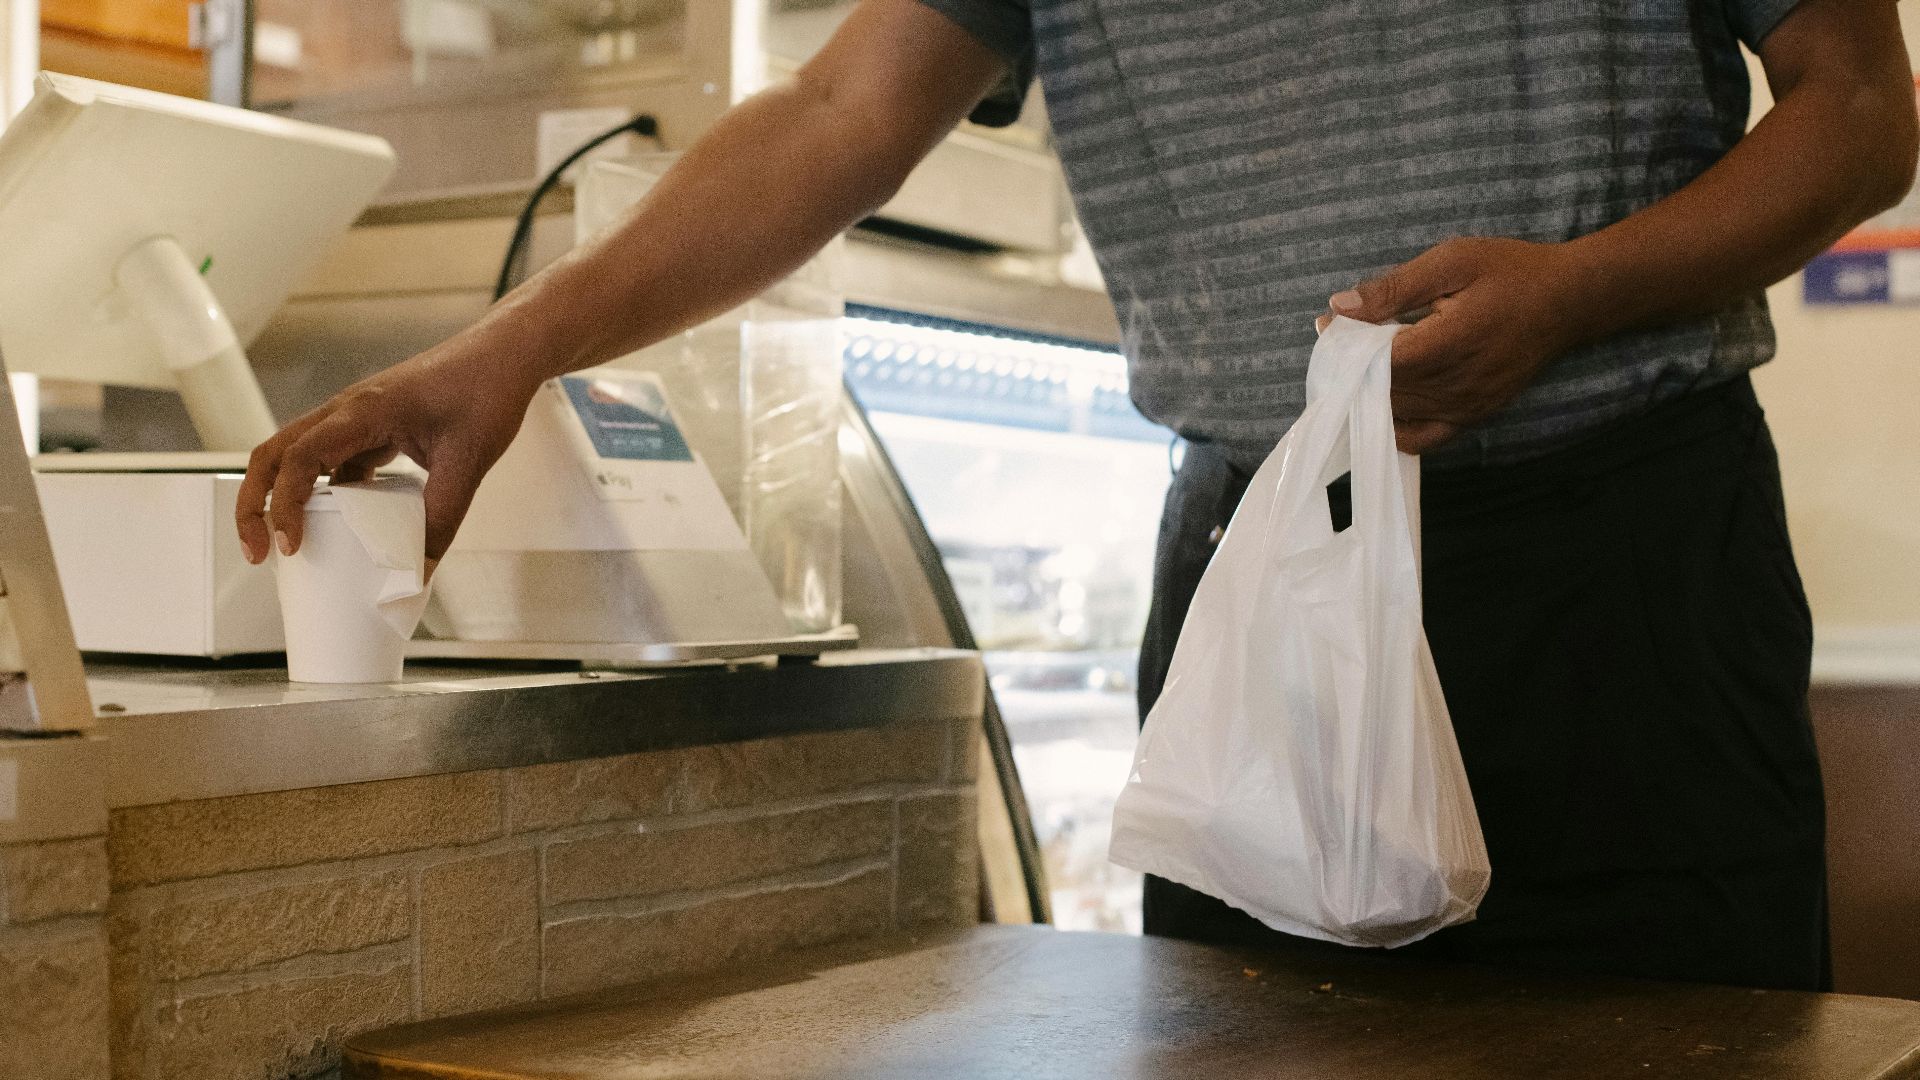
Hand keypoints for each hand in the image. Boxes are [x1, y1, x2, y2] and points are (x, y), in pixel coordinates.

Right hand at [236, 342, 539, 565]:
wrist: (505, 355)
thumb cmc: (487, 392)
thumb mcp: (468, 462)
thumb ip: (442, 519)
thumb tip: (419, 573)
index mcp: (361, 412)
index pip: (298, 458)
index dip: (284, 505)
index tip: (289, 546)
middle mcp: (347, 412)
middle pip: (273, 454)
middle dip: (255, 503)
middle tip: (259, 553)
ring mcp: (356, 419)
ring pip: (298, 457)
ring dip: (284, 498)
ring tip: (291, 546)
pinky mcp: (373, 428)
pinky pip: (333, 462)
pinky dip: (325, 494)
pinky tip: (344, 526)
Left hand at [1315, 237, 1599, 453]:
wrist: (1569, 301)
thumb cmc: (1511, 273)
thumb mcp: (1452, 261)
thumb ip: (1394, 288)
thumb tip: (1339, 307)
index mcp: (1452, 343)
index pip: (1380, 361)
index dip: (1347, 347)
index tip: (1329, 326)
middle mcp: (1459, 386)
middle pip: (1383, 391)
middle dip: (1351, 369)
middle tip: (1339, 341)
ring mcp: (1467, 408)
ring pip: (1396, 415)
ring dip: (1368, 394)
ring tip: (1359, 362)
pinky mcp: (1474, 418)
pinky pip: (1421, 438)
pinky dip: (1395, 424)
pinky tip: (1384, 400)